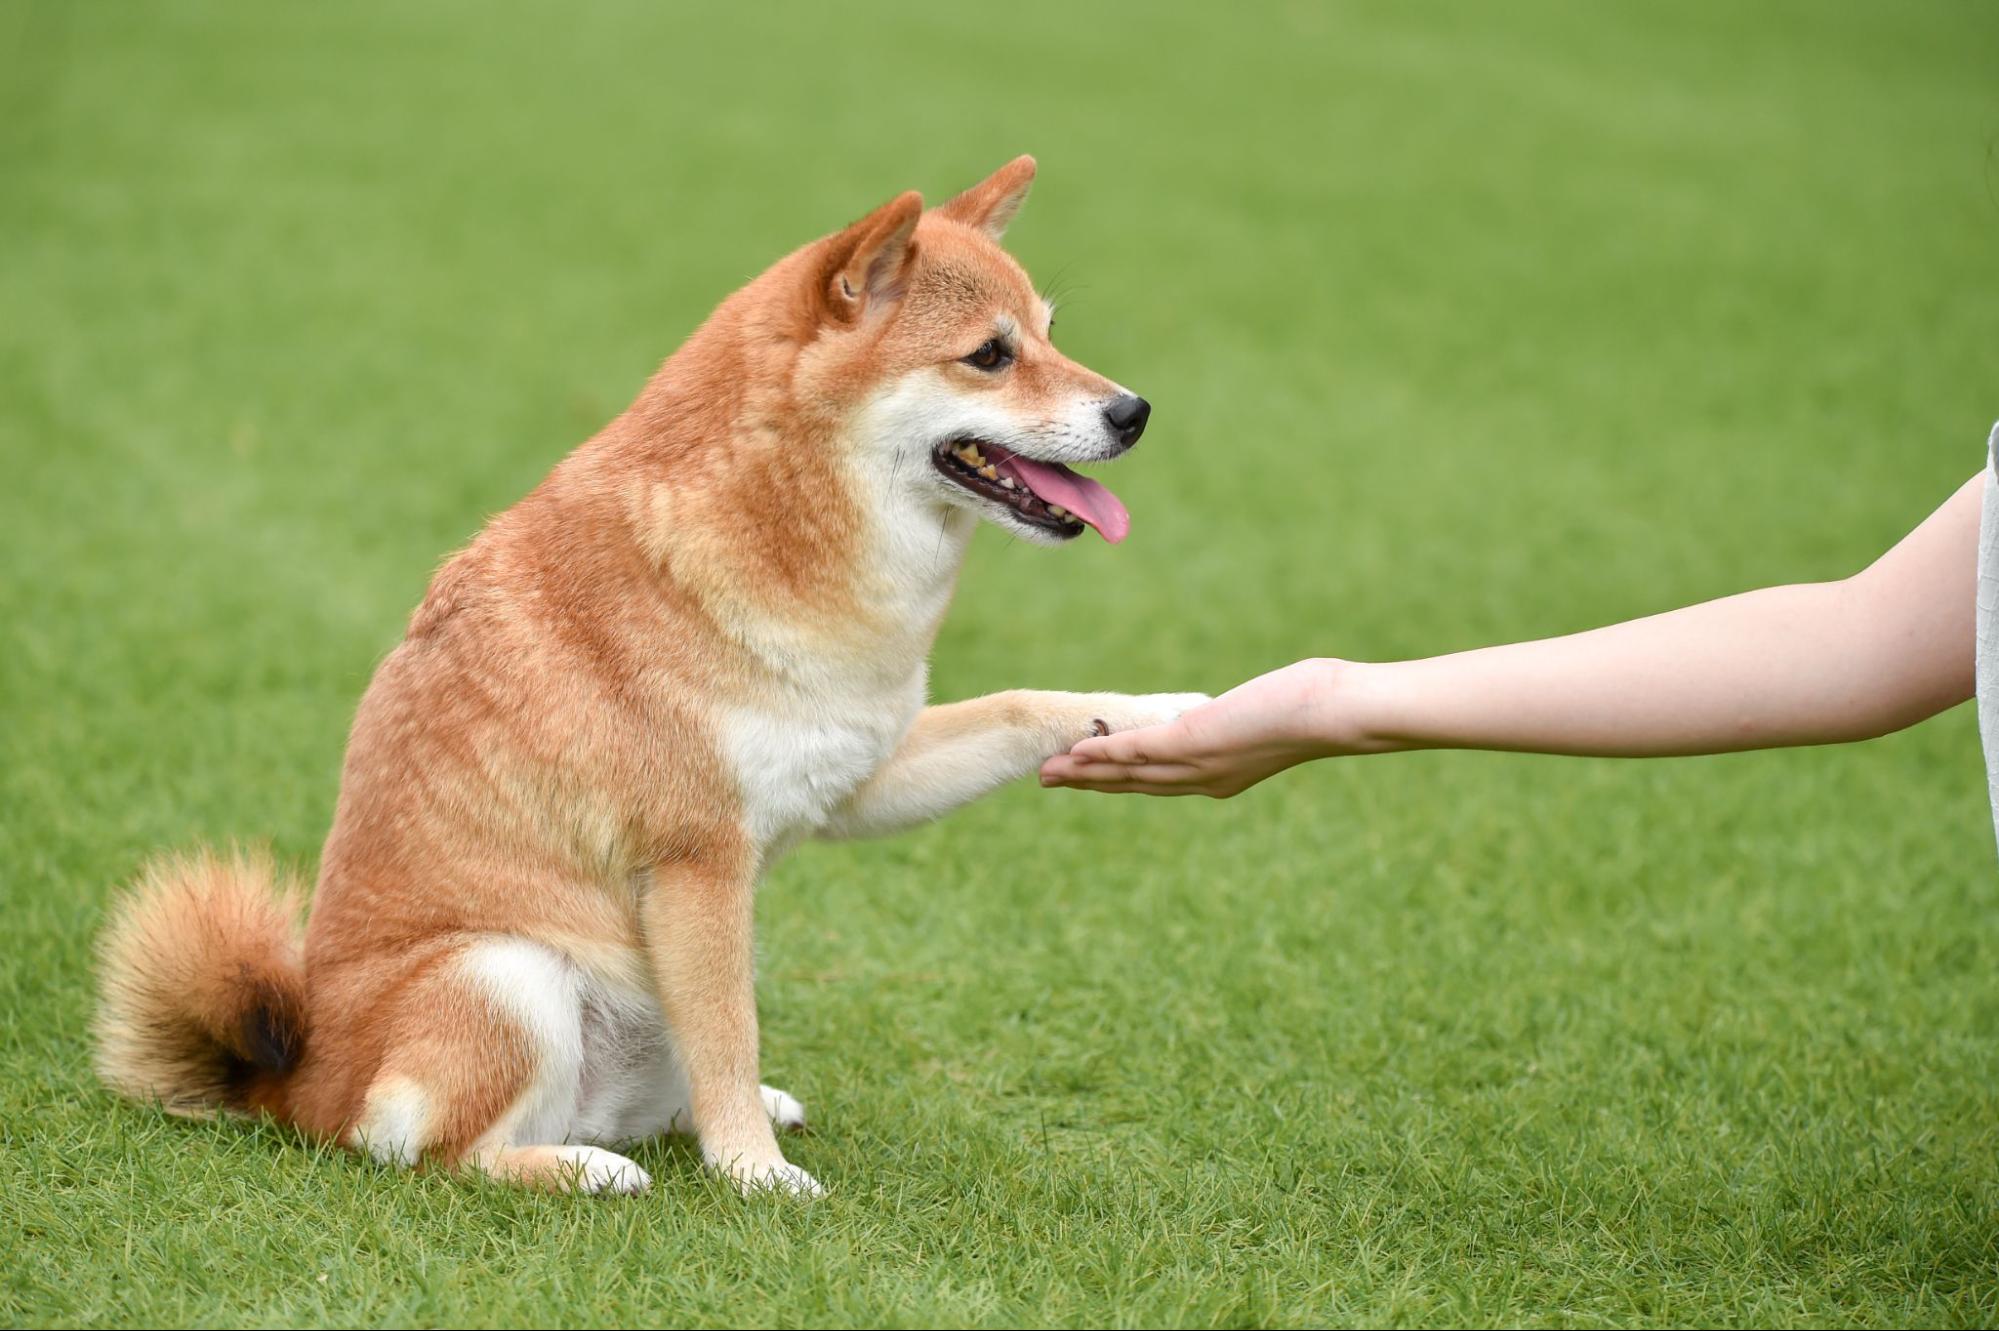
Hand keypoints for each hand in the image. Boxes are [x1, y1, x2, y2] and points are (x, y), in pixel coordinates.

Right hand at [1039, 659, 1356, 797]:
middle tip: (1050, 780)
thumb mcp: (1273, 714)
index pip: (1160, 781)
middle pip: (1135, 785)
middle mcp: (1205, 780)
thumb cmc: (1319, 707)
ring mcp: (1198, 763)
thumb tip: (1256, 704)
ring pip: (1128, 773)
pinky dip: (1104, 753)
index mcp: (1222, 777)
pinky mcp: (1194, 741)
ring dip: (1086, 773)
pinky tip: (1077, 751)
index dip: (1119, 780)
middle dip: (1091, 783)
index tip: (1089, 777)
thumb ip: (1249, 716)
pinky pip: (1138, 750)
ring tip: (1049, 772)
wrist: (1335, 715)